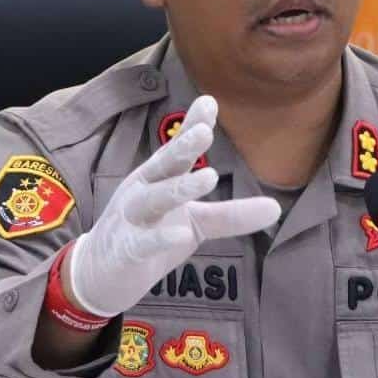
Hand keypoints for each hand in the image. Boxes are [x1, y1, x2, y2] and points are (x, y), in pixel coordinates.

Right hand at [67, 95, 279, 317]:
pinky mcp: (126, 252)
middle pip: (163, 166)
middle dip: (182, 147)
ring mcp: (131, 221)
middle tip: (205, 131)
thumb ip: (231, 214)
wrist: (101, 275)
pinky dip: (161, 238)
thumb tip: (276, 208)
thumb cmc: (150, 236)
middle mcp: (142, 192)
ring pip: (153, 199)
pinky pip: (143, 243)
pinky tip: (182, 235)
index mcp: (158, 179)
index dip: (192, 125)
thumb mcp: (196, 223)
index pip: (177, 149)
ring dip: (179, 187)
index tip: (211, 102)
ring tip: (209, 176)